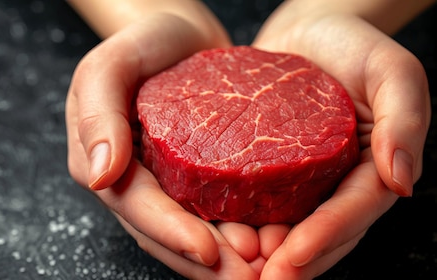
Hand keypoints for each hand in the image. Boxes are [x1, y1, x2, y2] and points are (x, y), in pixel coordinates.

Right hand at [66, 12, 261, 278]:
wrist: (180, 34)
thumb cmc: (145, 42)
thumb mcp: (110, 64)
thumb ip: (97, 113)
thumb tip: (101, 173)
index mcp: (101, 161)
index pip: (135, 206)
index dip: (170, 233)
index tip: (208, 252)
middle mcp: (130, 182)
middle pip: (163, 234)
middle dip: (203, 262)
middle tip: (251, 275)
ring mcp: (161, 185)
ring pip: (188, 234)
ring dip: (223, 259)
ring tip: (264, 267)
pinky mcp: (193, 181)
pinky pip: (211, 215)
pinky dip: (236, 235)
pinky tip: (268, 242)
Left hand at [234, 3, 430, 277]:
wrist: (307, 31)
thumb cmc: (352, 45)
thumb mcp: (392, 70)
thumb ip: (405, 119)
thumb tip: (404, 181)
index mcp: (371, 169)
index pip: (351, 213)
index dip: (324, 239)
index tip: (290, 260)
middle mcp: (336, 184)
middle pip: (320, 235)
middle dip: (291, 263)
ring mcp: (302, 182)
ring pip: (287, 230)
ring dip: (263, 256)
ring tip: (233, 270)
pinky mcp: (270, 171)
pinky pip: (258, 204)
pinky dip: (242, 225)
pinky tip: (217, 237)